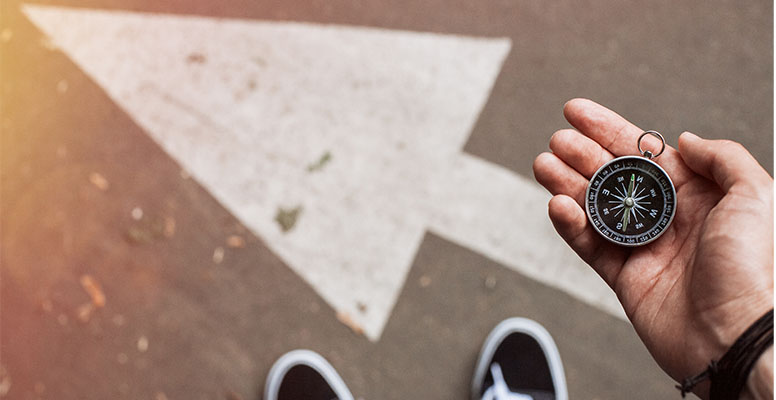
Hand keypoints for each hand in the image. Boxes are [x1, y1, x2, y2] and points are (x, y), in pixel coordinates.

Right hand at [533, 99, 772, 397]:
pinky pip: (589, 245)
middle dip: (581, 154)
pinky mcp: (624, 278)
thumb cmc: (754, 270)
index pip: (642, 151)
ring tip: (543, 165)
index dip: (607, 128)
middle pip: (612, 176)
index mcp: (697, 194)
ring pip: (594, 207)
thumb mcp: (755, 196)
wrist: (736, 336)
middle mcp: (667, 217)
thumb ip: (722, 157)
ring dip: (566, 184)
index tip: (577, 112)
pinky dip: (570, 224)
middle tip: (557, 140)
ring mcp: (643, 247)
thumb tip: (684, 139)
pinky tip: (557, 205)